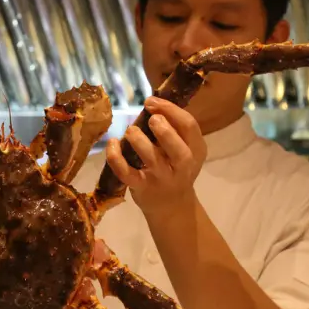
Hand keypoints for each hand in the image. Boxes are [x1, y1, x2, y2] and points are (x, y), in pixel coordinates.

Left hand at [105, 96, 206, 218]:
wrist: (171, 206)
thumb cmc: (175, 169)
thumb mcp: (185, 150)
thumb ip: (174, 129)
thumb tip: (152, 103)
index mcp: (196, 150)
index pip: (189, 125)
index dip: (170, 109)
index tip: (151, 102)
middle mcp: (183, 166)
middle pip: (177, 146)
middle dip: (162, 128)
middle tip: (150, 118)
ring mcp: (162, 178)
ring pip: (152, 158)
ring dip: (138, 140)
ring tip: (130, 131)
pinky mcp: (142, 188)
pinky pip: (126, 172)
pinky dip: (116, 157)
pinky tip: (112, 144)